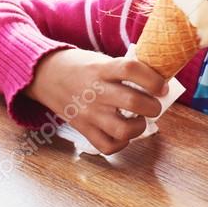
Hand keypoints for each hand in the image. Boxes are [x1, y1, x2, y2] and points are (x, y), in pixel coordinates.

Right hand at [25, 48, 168, 154]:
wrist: (45, 75)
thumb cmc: (82, 67)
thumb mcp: (102, 60)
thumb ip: (125, 71)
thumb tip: (157, 85)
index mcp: (102, 69)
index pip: (131, 70)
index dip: (153, 79)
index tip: (162, 86)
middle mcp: (96, 91)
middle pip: (133, 102)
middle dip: (153, 106)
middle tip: (154, 105)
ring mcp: (89, 113)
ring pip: (123, 130)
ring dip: (139, 127)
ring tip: (139, 120)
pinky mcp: (83, 129)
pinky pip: (107, 146)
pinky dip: (121, 143)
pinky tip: (124, 133)